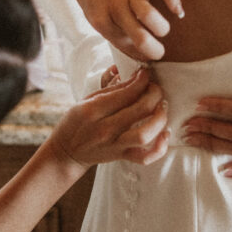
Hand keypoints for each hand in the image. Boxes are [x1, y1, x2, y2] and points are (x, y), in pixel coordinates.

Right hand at [51, 68, 168, 170]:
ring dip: (159, 118)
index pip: (126, 93)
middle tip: (155, 88)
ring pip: (145, 134)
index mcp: (93, 110)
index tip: (146, 74)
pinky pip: (145, 157)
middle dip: (154, 94)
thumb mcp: (87, 100)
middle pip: (140, 109)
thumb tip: (136, 77)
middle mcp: (104, 129)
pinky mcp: (121, 157)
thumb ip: (112, 90)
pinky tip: (164, 133)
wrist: (67, 152)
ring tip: (161, 107)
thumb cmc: (76, 122)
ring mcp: (114, 145)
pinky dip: (159, 147)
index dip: (142, 80)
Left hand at [68, 0, 183, 61]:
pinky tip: (177, 11)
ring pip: (149, 16)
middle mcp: (115, 8)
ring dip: (161, 27)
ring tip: (162, 30)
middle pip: (140, 37)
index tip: (147, 55)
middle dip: (154, 50)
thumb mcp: (90, 14)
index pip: (125, 46)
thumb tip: (130, 46)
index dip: (139, 54)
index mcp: (101, 21)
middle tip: (160, 52)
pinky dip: (173, 1)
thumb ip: (109, 28)